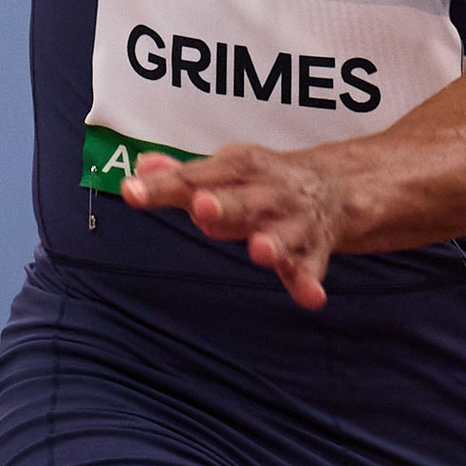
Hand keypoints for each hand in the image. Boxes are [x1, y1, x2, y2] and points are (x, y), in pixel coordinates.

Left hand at [120, 144, 342, 309]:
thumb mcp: (223, 171)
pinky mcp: (312, 251)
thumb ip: (181, 176)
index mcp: (238, 169)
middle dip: (224, 204)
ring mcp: (292, 223)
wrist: (333, 187)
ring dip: (272, 242)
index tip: (132, 191)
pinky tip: (311, 298)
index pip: (195, 178)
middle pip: (241, 201)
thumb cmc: (262, 182)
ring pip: (281, 234)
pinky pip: (310, 269)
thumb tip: (140, 168)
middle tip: (202, 208)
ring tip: (261, 251)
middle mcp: (267, 193)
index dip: (163, 186)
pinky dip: (309, 283)